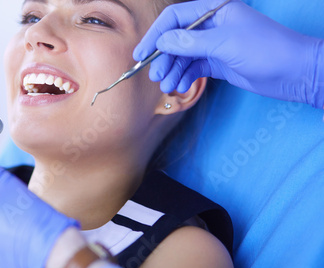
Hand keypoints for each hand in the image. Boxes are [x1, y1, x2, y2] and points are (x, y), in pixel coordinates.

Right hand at [134, 0, 323, 107]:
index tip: (141, 53)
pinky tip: (180, 87)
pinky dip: (185, 77)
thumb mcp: (224, 43)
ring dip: (172, 71)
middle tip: (155, 76)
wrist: (294, 73)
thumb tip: (162, 42)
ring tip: (167, 86)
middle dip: (163, 58)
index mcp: (214, 10)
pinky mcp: (218, 63)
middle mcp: (211, 25)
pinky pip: (193, 68)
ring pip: (183, 56)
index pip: (175, 18)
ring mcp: (214, 45)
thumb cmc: (265, 49)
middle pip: (176, 39)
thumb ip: (190, 42)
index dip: (155, 34)